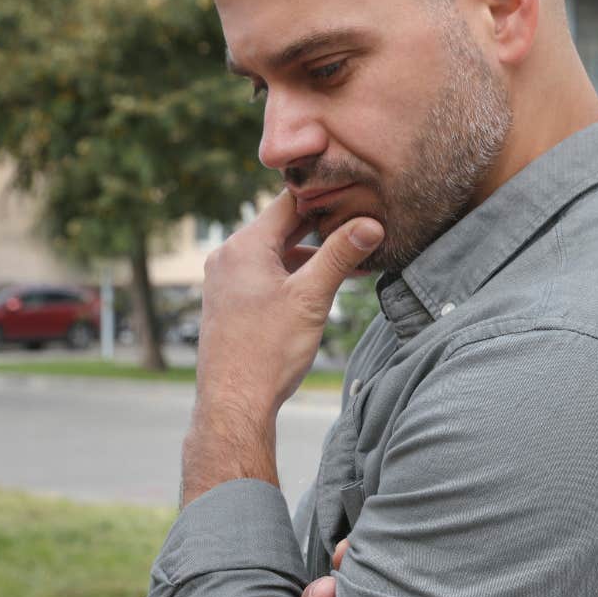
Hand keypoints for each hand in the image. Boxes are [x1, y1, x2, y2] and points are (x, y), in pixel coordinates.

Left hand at [197, 190, 382, 416]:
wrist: (234, 400)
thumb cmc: (267, 350)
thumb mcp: (311, 298)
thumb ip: (340, 255)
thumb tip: (371, 223)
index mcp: (243, 246)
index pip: (287, 203)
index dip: (323, 196)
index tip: (355, 195)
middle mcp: (228, 257)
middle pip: (282, 227)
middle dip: (322, 229)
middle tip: (361, 226)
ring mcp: (226, 280)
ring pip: (276, 253)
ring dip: (311, 256)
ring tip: (351, 263)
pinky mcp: (230, 301)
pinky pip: (266, 274)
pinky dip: (294, 274)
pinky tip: (321, 287)